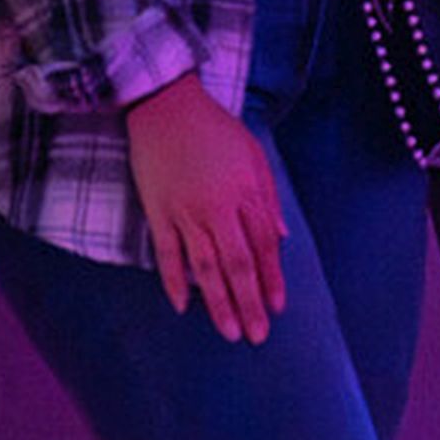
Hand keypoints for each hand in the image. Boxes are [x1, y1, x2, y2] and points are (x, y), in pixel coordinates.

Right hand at [127, 75, 286, 341]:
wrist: (165, 104)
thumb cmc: (214, 128)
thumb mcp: (254, 154)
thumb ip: (268, 198)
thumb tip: (281, 239)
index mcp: (244, 193)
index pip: (263, 246)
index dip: (271, 279)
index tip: (276, 307)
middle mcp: (217, 208)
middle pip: (237, 265)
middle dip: (249, 303)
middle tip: (256, 335)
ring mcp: (185, 212)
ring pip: (205, 268)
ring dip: (218, 303)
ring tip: (228, 331)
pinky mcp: (158, 212)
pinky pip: (167, 255)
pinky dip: (174, 282)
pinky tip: (182, 306)